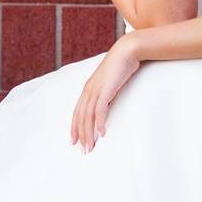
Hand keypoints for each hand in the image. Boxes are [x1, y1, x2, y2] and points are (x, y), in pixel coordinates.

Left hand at [70, 38, 140, 153]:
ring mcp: (96, 90)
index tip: (75, 141)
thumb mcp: (110, 82)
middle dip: (81, 135)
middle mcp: (88, 90)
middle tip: (84, 150)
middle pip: (80, 117)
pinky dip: (100, 123)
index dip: (75, 127)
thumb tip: (107, 104)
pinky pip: (100, 110)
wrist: (126, 51)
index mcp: (88, 88)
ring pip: (87, 116)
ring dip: (89, 133)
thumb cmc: (120, 66)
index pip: (77, 112)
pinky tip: (102, 133)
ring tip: (91, 146)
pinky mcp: (105, 90)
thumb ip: (106, 92)